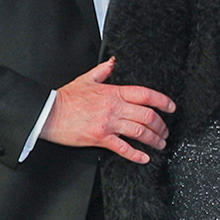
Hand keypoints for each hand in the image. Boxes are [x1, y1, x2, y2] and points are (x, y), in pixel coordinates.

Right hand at [44, 58, 176, 160]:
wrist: (47, 112)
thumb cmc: (65, 99)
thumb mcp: (85, 79)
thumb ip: (103, 71)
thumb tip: (113, 62)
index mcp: (113, 92)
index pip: (145, 94)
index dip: (163, 101)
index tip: (171, 108)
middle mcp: (114, 107)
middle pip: (148, 115)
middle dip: (161, 125)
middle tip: (166, 132)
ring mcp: (108, 123)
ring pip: (140, 131)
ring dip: (154, 139)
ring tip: (160, 144)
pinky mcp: (100, 138)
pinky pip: (123, 148)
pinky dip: (136, 155)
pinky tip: (144, 158)